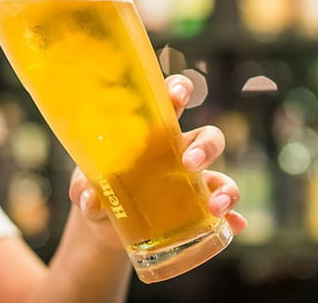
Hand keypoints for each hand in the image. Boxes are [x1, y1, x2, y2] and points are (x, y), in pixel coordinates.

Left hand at [68, 74, 246, 248]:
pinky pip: (223, 212)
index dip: (180, 91)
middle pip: (207, 138)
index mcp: (152, 133)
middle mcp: (179, 153)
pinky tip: (234, 225)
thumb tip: (90, 199)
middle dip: (205, 146)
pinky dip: (232, 218)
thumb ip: (83, 189)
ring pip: (221, 175)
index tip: (179, 96)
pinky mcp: (196, 211)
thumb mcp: (85, 186)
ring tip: (215, 205)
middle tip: (190, 161)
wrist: (105, 227)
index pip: (172, 102)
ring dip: (226, 188)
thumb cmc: (98, 189)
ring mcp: (192, 183)